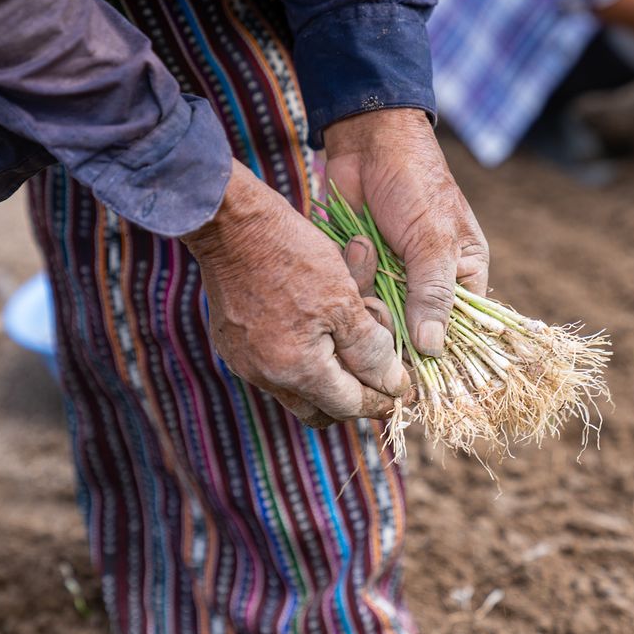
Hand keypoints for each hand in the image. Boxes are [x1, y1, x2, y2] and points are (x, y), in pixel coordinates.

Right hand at [182, 159, 409, 426]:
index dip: (381, 399)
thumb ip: (370, 349)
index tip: (402, 390)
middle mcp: (266, 376)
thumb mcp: (345, 300)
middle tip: (373, 374)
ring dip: (325, 376)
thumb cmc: (294, 255)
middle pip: (320, 410)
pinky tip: (313, 330)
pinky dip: (299, 359)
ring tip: (346, 343)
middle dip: (350, 397)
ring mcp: (244, 362)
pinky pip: (273, 368)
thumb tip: (393, 385)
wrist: (231, 223)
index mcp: (298, 369)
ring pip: (296, 390)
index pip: (350, 405)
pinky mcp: (232, 344)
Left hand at [324, 109, 488, 356]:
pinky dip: (351, 279)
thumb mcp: (433, 240)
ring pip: (380, 318)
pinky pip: (354, 297)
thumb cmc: (416, 184)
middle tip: (385, 296)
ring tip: (370, 256)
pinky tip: (356, 246)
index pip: (459, 332)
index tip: (417, 365)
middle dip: (395, 323)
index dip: (439, 352)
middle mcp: (427, 285)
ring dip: (370, 294)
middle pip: (413, 333)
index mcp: (463, 278)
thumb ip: (433, 294)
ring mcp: (392, 279)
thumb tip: (432, 350)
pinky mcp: (361, 272)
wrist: (369, 144)